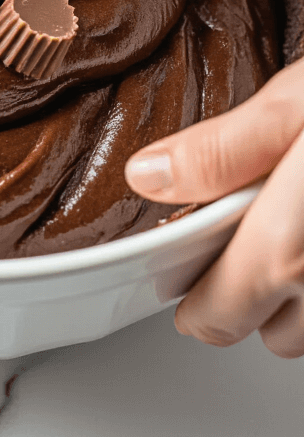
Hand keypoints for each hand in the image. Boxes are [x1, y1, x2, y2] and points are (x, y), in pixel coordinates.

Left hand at [125, 59, 303, 356]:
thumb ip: (220, 151)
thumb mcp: (295, 106)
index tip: (183, 255)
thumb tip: (146, 175)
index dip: (190, 293)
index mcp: (288, 253)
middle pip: (266, 330)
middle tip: (243, 223)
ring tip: (292, 217)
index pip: (214, 320)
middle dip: (246, 288)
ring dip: (296, 286)